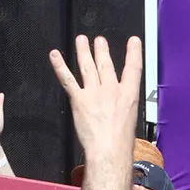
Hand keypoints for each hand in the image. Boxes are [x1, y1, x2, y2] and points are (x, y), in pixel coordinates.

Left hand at [49, 36, 141, 158]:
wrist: (109, 149)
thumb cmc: (120, 142)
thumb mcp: (130, 120)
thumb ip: (123, 109)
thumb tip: (118, 110)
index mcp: (129, 95)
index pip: (133, 69)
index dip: (133, 53)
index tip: (133, 41)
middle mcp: (111, 90)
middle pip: (105, 65)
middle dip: (102, 50)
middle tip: (99, 40)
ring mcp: (94, 92)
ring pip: (87, 67)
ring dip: (83, 52)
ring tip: (81, 40)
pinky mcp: (79, 99)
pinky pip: (67, 79)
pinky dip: (60, 66)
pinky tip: (55, 55)